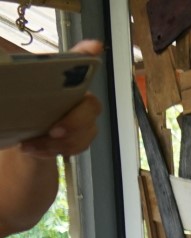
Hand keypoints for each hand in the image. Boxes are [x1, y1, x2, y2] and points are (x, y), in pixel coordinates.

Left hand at [19, 41, 102, 158]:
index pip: (80, 62)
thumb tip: (2, 60)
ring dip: (59, 142)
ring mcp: (83, 120)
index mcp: (62, 80)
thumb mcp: (12, 88)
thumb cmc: (18, 109)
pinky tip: (34, 149)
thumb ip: (12, 74)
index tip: (94, 47)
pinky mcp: (80, 138)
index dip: (88, 54)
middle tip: (54, 130)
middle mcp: (78, 97)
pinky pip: (76, 147)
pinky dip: (55, 150)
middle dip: (74, 121)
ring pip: (84, 133)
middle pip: (91, 107)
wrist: (20, 135)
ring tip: (32, 144)